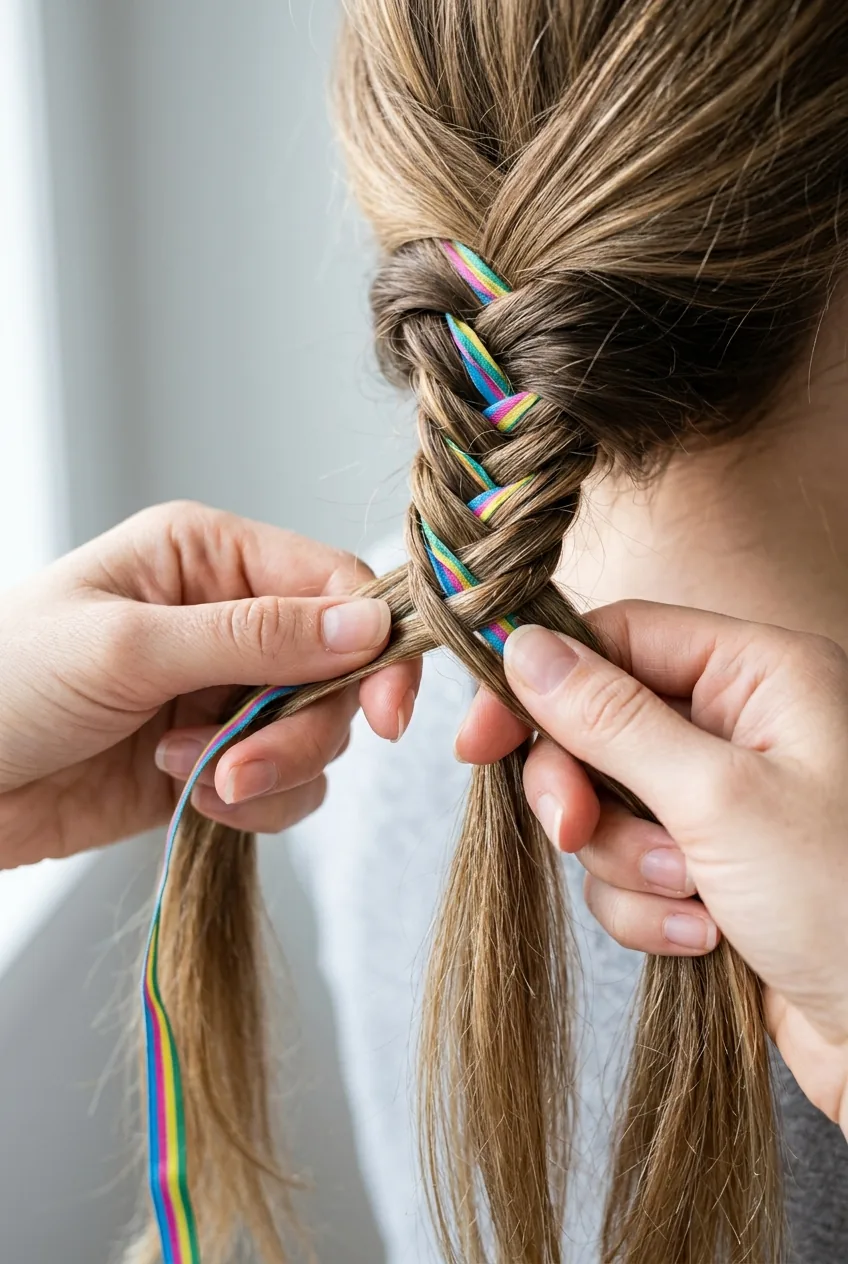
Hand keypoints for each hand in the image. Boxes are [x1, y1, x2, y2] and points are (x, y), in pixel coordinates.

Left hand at [0, 501, 418, 866]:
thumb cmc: (5, 683)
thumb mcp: (126, 648)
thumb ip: (255, 637)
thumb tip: (369, 625)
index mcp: (208, 556)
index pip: (333, 584)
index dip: (376, 643)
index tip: (389, 713)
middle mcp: (230, 618)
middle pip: (339, 669)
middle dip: (304, 727)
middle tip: (244, 766)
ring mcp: (224, 692)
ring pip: (319, 733)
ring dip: (274, 769)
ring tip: (196, 780)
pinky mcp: (215, 757)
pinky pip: (284, 785)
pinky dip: (256, 803)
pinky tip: (191, 796)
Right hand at [457, 601, 847, 1136]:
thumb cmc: (845, 904)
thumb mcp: (717, 797)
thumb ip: (611, 718)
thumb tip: (526, 648)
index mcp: (760, 674)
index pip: (619, 637)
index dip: (543, 680)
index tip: (480, 739)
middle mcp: (740, 727)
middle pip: (600, 725)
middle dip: (584, 790)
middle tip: (573, 830)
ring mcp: (723, 803)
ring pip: (608, 807)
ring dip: (629, 863)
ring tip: (694, 900)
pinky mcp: (711, 870)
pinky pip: (630, 871)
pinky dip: (650, 908)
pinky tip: (706, 939)